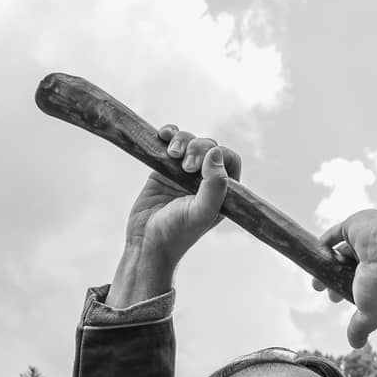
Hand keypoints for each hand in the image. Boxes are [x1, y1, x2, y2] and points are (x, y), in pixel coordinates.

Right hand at [110, 127, 241, 306]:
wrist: (146, 242)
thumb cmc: (176, 233)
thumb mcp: (201, 212)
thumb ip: (215, 185)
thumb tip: (215, 152)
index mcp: (221, 192)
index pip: (229, 160)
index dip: (217, 155)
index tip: (198, 167)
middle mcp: (205, 180)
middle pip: (209, 146)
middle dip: (197, 147)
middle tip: (184, 165)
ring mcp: (184, 173)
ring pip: (190, 140)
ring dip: (181, 139)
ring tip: (172, 154)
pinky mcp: (164, 168)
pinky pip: (171, 142)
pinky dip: (169, 134)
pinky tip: (162, 135)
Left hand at [315, 209, 376, 347]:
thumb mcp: (370, 312)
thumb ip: (360, 327)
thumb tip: (356, 345)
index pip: (360, 283)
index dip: (345, 291)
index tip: (335, 298)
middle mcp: (372, 258)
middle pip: (347, 268)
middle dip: (333, 279)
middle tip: (322, 288)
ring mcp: (363, 241)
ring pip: (341, 252)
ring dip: (328, 263)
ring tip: (315, 276)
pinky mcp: (354, 226)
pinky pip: (336, 233)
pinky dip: (326, 242)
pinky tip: (317, 250)